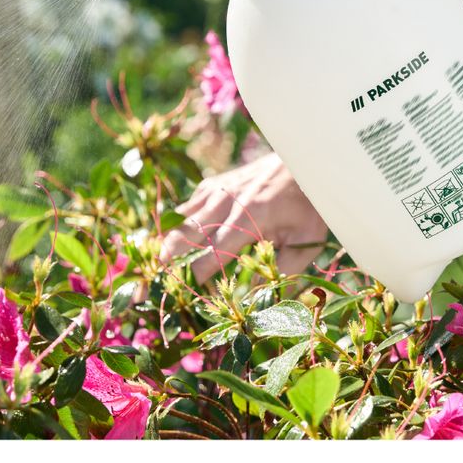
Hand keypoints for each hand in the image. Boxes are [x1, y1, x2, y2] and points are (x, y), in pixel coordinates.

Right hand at [159, 153, 329, 283]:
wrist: (304, 162)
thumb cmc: (308, 205)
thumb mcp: (306, 240)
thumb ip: (283, 270)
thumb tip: (260, 299)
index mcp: (247, 217)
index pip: (211, 254)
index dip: (196, 277)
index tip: (188, 296)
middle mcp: (225, 201)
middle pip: (185, 237)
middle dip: (169, 264)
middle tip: (154, 287)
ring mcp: (215, 190)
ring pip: (179, 221)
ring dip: (166, 246)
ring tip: (156, 270)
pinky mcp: (212, 185)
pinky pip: (186, 208)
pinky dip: (175, 227)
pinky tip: (170, 245)